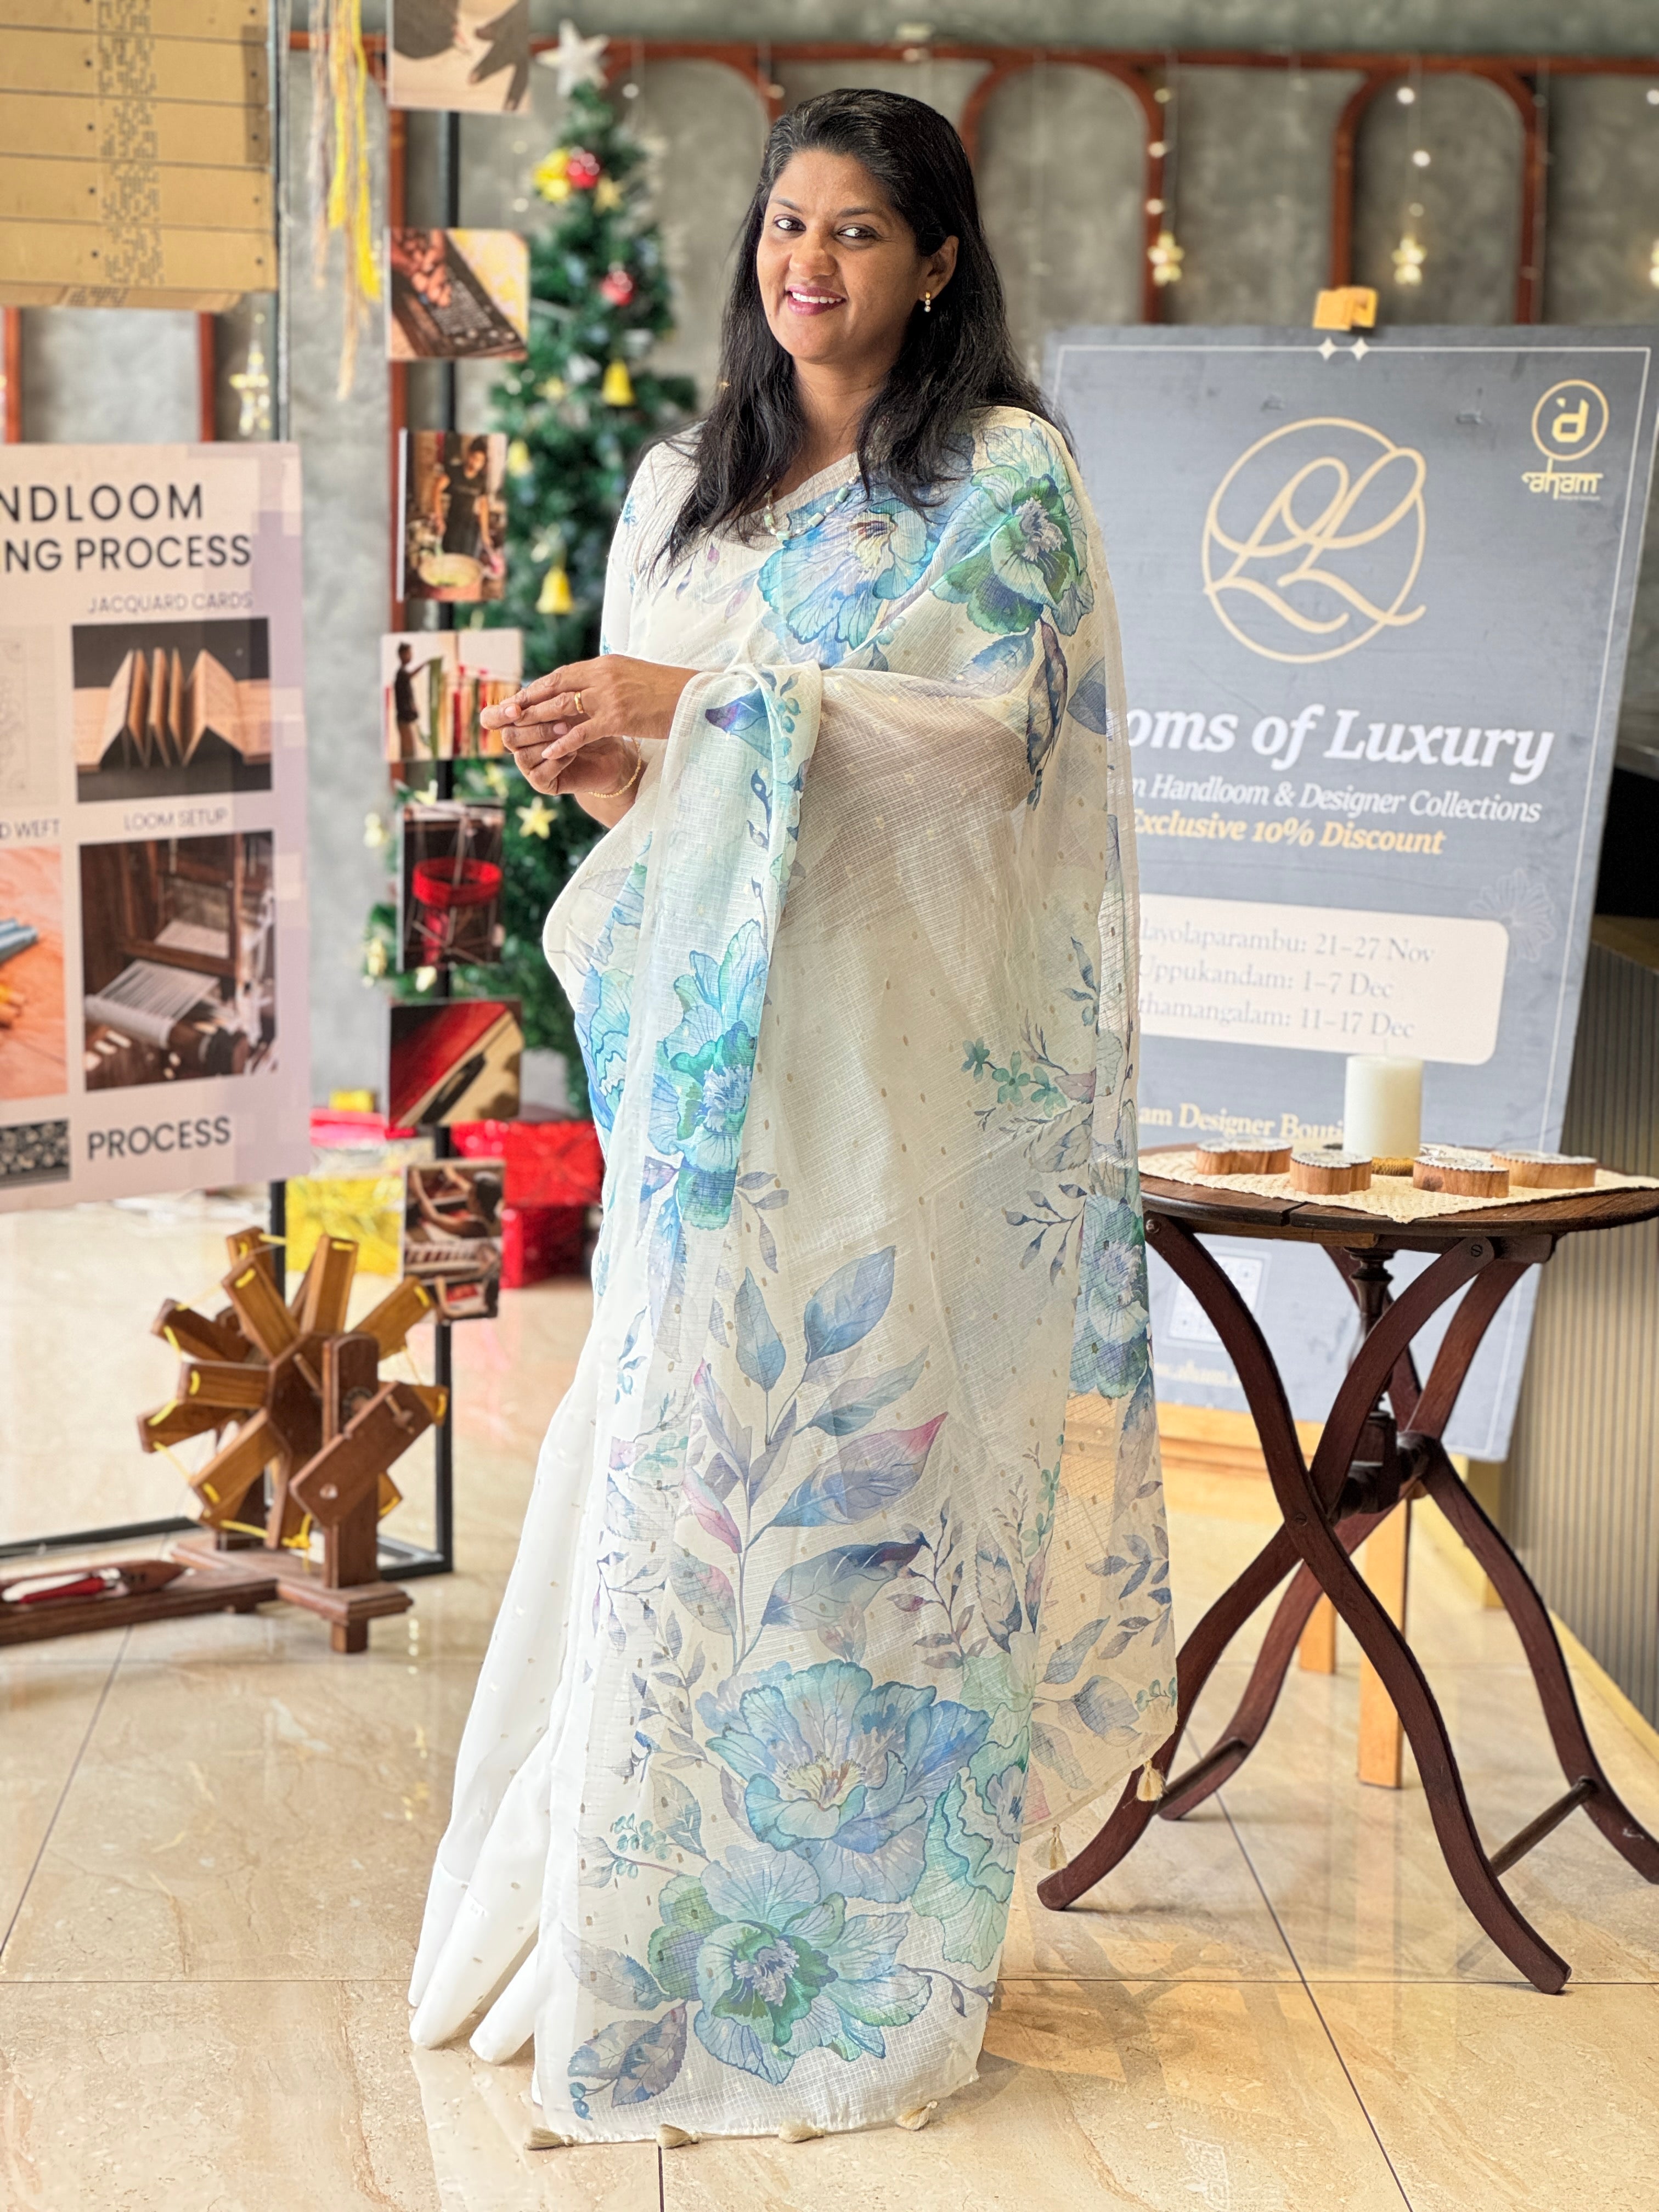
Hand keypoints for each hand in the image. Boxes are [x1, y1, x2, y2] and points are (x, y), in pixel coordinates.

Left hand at [482, 654, 694, 795]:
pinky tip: (550, 753)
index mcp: (605, 664)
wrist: (695, 698)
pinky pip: (582, 731)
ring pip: (563, 707)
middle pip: (555, 687)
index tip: (520, 697)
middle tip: (506, 713)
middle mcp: (602, 676)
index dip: (539, 686)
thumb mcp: (634, 677)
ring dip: (538, 720)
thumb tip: (593, 684)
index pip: (563, 674)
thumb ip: (610, 679)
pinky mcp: (618, 717)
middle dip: (528, 701)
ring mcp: (609, 696)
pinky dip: (563, 742)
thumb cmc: (668, 691)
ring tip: (519, 732)